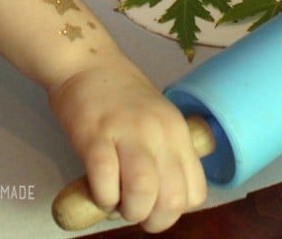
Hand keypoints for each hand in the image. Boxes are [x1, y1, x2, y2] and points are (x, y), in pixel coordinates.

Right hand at [48, 50, 206, 232]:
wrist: (86, 61)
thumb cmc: (120, 94)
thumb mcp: (157, 119)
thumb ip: (164, 153)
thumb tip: (159, 199)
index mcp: (177, 131)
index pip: (195, 193)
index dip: (174, 210)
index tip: (154, 203)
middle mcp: (158, 132)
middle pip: (172, 200)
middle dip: (152, 219)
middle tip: (132, 208)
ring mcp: (127, 133)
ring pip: (143, 193)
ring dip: (127, 210)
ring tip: (114, 201)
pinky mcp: (95, 136)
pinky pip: (105, 184)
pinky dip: (102, 198)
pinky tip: (96, 188)